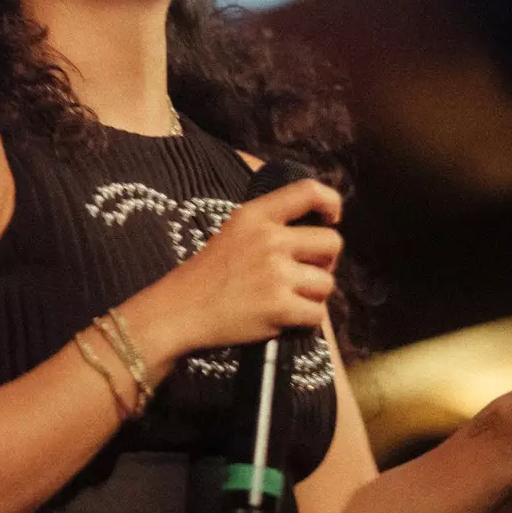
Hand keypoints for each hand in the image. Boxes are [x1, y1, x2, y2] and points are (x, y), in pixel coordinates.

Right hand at [131, 179, 343, 360]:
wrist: (179, 311)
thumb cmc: (206, 275)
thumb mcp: (233, 231)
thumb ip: (270, 225)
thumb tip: (317, 234)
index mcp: (256, 215)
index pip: (308, 191)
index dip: (331, 203)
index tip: (331, 219)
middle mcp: (269, 239)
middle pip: (332, 243)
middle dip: (325, 262)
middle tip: (305, 273)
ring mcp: (276, 273)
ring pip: (327, 283)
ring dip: (313, 295)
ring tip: (287, 299)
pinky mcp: (279, 306)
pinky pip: (317, 314)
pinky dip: (305, 321)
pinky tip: (284, 318)